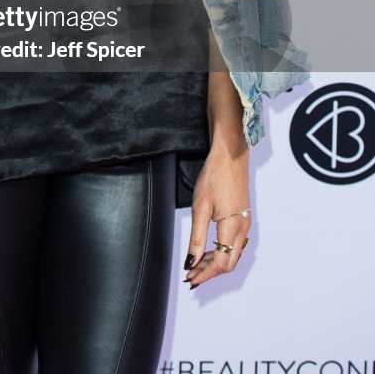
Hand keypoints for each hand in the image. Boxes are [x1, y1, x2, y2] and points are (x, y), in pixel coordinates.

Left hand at [182, 140, 251, 288]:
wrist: (230, 156)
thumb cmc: (214, 177)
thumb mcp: (200, 208)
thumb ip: (196, 238)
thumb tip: (191, 262)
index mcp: (232, 228)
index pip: (221, 263)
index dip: (205, 274)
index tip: (190, 279)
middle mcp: (243, 229)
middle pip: (229, 263)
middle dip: (210, 272)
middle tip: (191, 276)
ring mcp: (245, 224)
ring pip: (232, 254)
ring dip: (215, 263)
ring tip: (196, 266)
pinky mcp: (243, 218)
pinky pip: (234, 244)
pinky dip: (222, 252)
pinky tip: (209, 251)